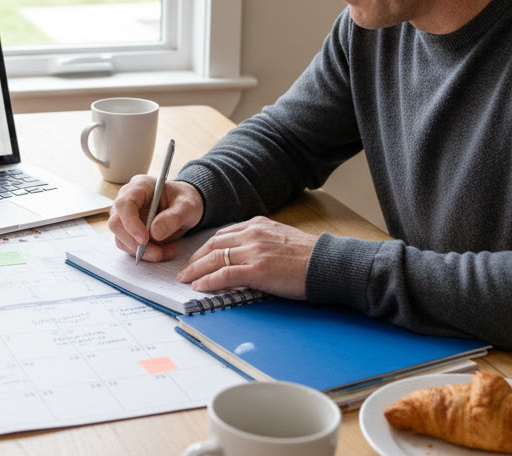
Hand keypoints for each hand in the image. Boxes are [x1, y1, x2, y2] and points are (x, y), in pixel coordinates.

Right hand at [107, 177, 203, 261]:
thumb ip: (174, 217)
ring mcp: (125, 217)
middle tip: (157, 253)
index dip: (130, 223)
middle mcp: (127, 200)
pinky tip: (162, 252)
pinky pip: (129, 247)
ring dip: (142, 252)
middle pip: (116, 224)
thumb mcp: (188, 205)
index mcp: (139, 187)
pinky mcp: (129, 232)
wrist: (185, 207)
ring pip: (121, 239)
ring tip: (166, 252)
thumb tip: (154, 233)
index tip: (144, 240)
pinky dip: (145, 254)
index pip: (124, 204)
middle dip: (134, 243)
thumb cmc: (185, 201)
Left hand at [176, 217, 316, 299]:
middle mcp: (252, 234)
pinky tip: (200, 286)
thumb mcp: (280, 239)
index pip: (222, 235)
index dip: (205, 247)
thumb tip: (244, 256)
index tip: (196, 257)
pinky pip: (224, 274)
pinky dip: (209, 280)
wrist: (327, 263)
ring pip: (215, 258)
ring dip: (196, 270)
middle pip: (213, 245)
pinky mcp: (257, 270)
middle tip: (184, 270)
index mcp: (257, 225)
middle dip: (195, 258)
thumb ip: (260, 242)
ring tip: (185, 279)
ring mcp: (254, 251)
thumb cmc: (308, 256)